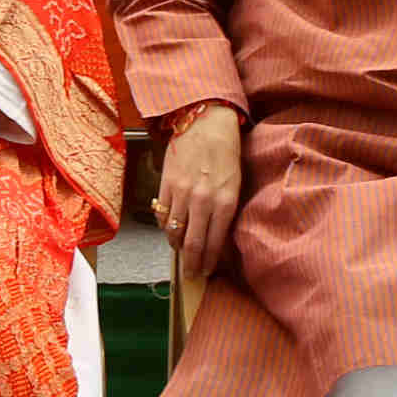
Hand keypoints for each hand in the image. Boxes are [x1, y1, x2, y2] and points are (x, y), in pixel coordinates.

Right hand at [156, 106, 242, 277]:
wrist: (205, 122)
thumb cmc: (225, 152)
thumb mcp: (235, 183)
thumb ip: (225, 210)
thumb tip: (215, 235)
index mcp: (225, 202)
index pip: (214, 242)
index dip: (208, 261)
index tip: (206, 271)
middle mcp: (203, 201)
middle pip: (192, 243)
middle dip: (191, 263)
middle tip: (191, 274)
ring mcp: (182, 193)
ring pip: (174, 232)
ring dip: (176, 246)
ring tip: (180, 252)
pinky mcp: (166, 184)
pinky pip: (162, 214)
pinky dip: (165, 226)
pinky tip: (170, 229)